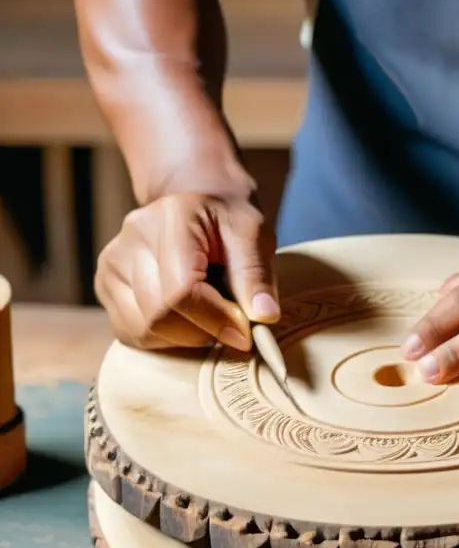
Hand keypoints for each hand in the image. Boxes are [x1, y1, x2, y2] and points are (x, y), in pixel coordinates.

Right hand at [94, 193, 278, 351]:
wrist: (198, 207)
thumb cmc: (229, 222)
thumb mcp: (254, 236)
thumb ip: (257, 275)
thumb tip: (264, 317)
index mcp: (172, 218)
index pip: (181, 291)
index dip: (216, 320)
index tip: (245, 333)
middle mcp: (131, 238)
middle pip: (159, 316)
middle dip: (202, 332)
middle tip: (231, 328)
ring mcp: (112, 263)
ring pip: (142, 330)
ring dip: (183, 338)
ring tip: (209, 318)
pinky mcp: (105, 285)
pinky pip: (131, 334)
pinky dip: (164, 340)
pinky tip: (186, 320)